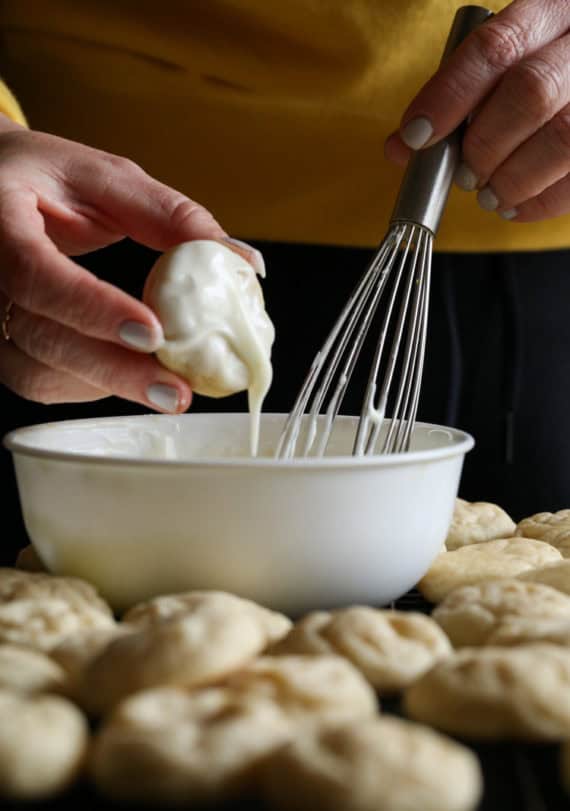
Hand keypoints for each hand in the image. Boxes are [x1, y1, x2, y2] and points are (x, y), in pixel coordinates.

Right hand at [0, 117, 262, 410]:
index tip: (153, 334)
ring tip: (165, 388)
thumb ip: (172, 217)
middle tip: (176, 391)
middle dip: (114, 369)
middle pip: (39, 336)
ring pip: (36, 371)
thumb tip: (246, 262)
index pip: (35, 273)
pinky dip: (89, 387)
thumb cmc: (48, 178)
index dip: (92, 308)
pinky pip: (38, 381)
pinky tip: (129, 376)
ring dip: (106, 385)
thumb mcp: (107, 178)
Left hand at [385, 0, 569, 222]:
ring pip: (563, 138)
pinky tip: (515, 206)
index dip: (449, 95)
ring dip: (513, 179)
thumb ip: (454, 97)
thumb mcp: (505, 62)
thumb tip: (399, 147)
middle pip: (530, 93)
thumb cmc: (541, 69)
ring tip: (490, 195)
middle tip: (465, 175)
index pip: (495, 47)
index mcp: (553, 10)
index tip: (417, 134)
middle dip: (484, 145)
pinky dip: (541, 202)